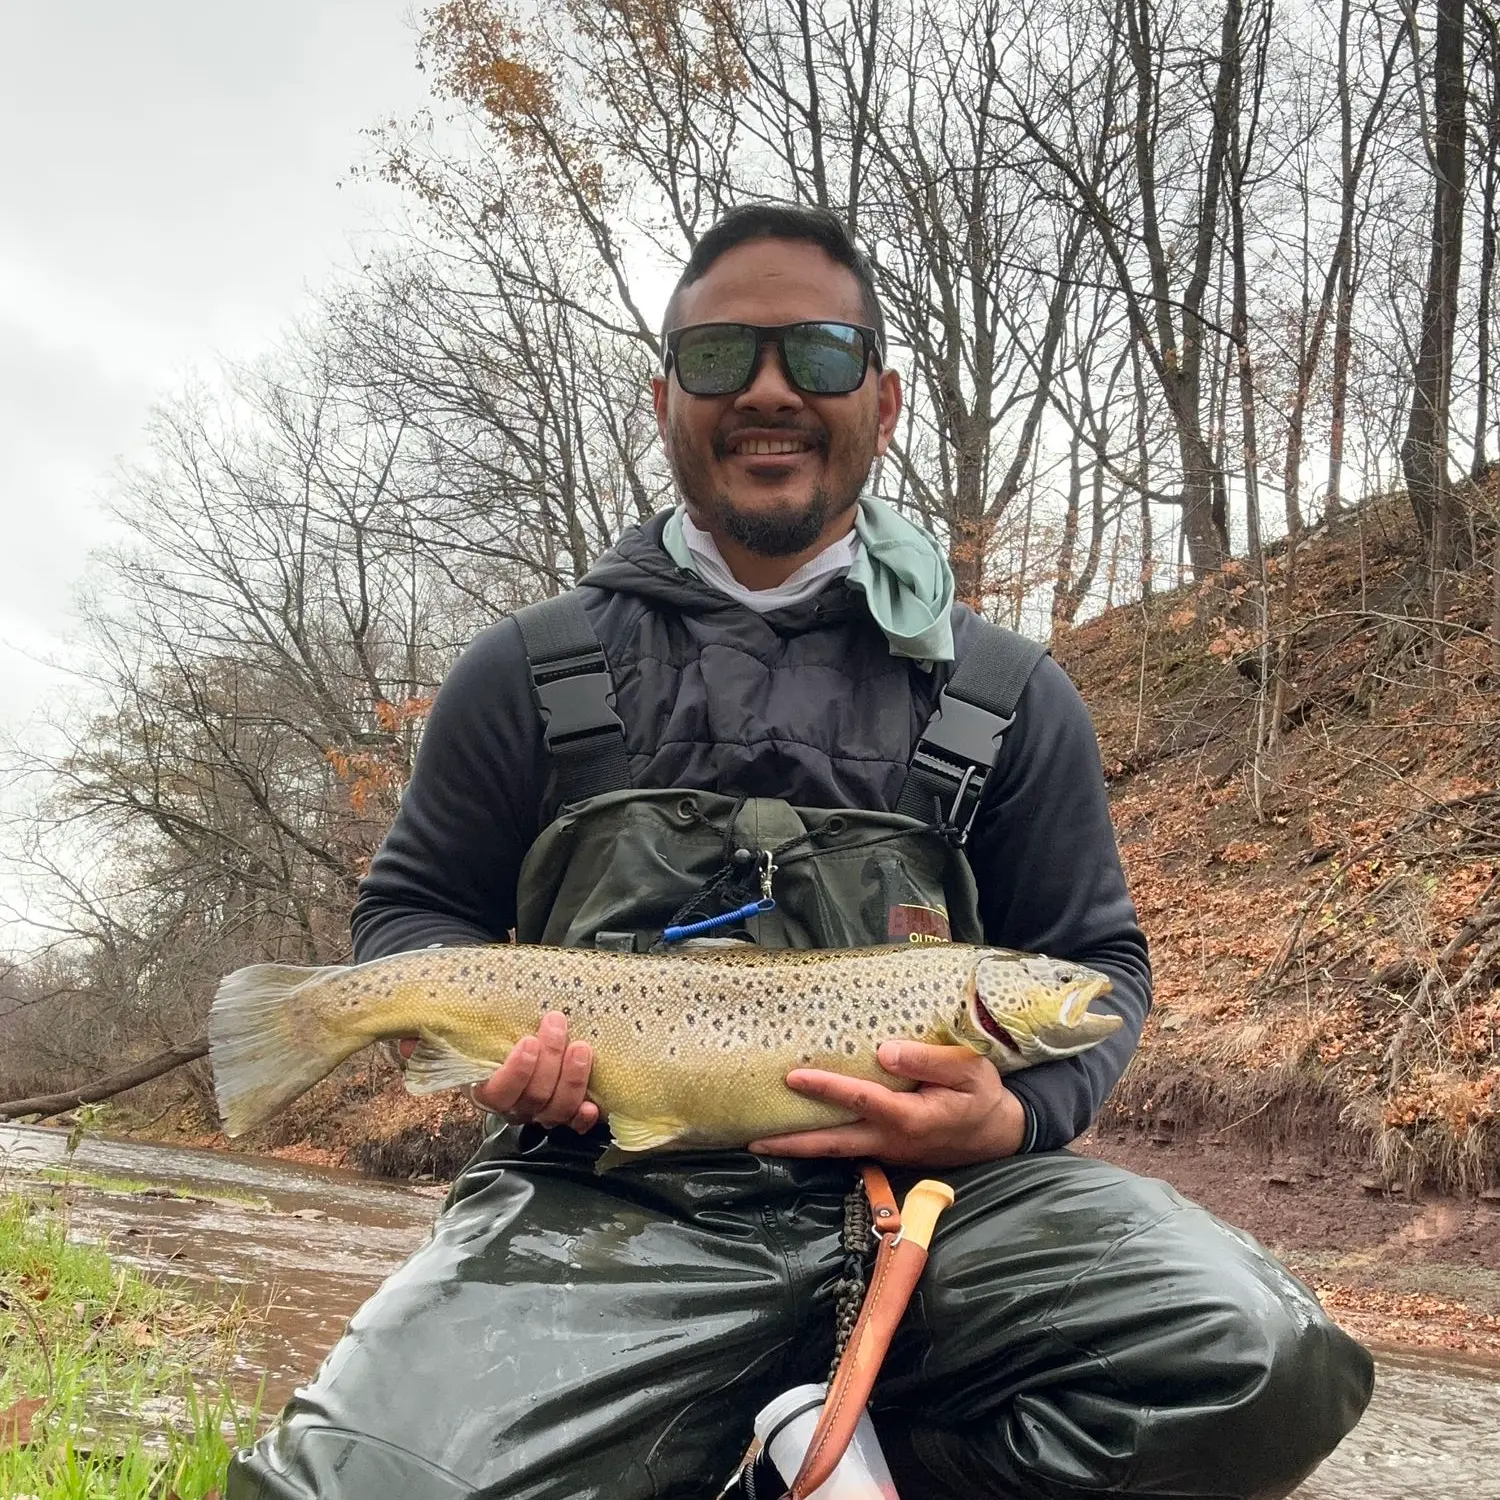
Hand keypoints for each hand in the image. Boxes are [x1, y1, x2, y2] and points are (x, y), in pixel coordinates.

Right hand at [396, 1011, 598, 1132]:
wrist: (511, 1038)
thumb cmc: (484, 1035)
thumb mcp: (456, 1033)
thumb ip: (431, 1038)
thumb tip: (406, 1042)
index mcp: (484, 1090)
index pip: (497, 1093)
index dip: (515, 1072)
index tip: (526, 1041)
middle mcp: (513, 1108)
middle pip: (534, 1099)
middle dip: (549, 1060)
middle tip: (556, 1023)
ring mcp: (540, 1112)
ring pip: (557, 1109)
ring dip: (573, 1080)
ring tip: (581, 1047)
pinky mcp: (565, 1111)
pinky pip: (574, 1123)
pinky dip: (585, 1118)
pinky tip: (594, 1105)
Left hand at [746, 1042, 1026, 1166]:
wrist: (999, 1133)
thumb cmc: (982, 1096)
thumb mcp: (968, 1070)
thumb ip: (928, 1061)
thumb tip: (885, 1051)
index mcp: (912, 1118)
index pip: (861, 1100)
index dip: (827, 1088)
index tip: (794, 1077)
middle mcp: (892, 1141)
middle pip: (833, 1144)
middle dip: (792, 1143)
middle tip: (751, 1141)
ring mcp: (887, 1152)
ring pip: (836, 1152)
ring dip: (799, 1148)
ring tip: (758, 1142)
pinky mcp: (886, 1152)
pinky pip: (847, 1149)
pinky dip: (818, 1145)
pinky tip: (795, 1134)